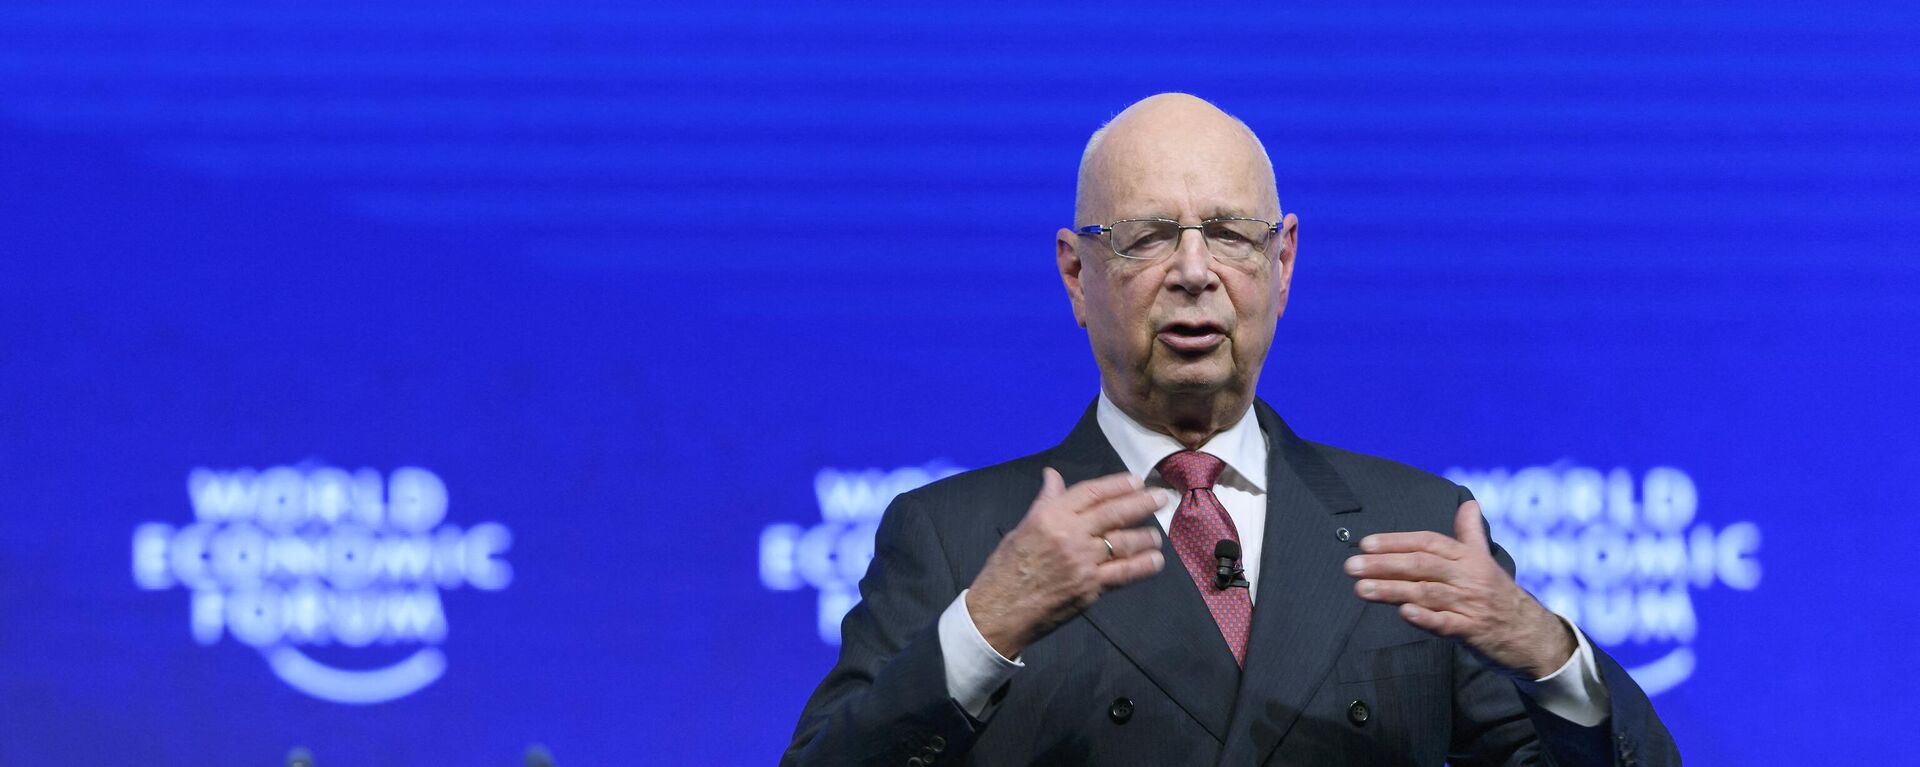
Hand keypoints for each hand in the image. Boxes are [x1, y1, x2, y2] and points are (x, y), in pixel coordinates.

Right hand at [966, 468, 1167, 658]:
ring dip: (1146, 535)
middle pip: (1114, 513)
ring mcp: (1082, 562)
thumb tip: (1052, 476)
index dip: (1117, 484)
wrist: (1000, 611)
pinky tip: (1156, 560)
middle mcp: (1069, 534)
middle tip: (1160, 497)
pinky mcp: (1091, 587)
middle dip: (1141, 503)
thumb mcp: (1022, 528)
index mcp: (1050, 516)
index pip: (1091, 492)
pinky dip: (1144, 565)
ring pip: (1124, 541)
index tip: (1136, 480)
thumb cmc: (1007, 568)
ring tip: (1157, 533)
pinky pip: (1125, 572)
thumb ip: (1045, 503)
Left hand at [1344, 500, 1574, 678]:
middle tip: (1351, 566)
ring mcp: (1470, 604)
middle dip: (1384, 564)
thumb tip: (1469, 503)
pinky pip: (1446, 623)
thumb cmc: (1500, 595)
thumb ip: (1471, 533)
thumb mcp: (1486, 560)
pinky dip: (1425, 618)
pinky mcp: (1473, 631)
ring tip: (1360, 589)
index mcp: (1469, 557)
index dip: (1396, 541)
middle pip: (1422, 565)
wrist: (1533, 634)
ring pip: (1427, 593)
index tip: (1365, 543)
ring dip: (1392, 590)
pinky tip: (1403, 613)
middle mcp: (1468, 577)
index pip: (1428, 542)